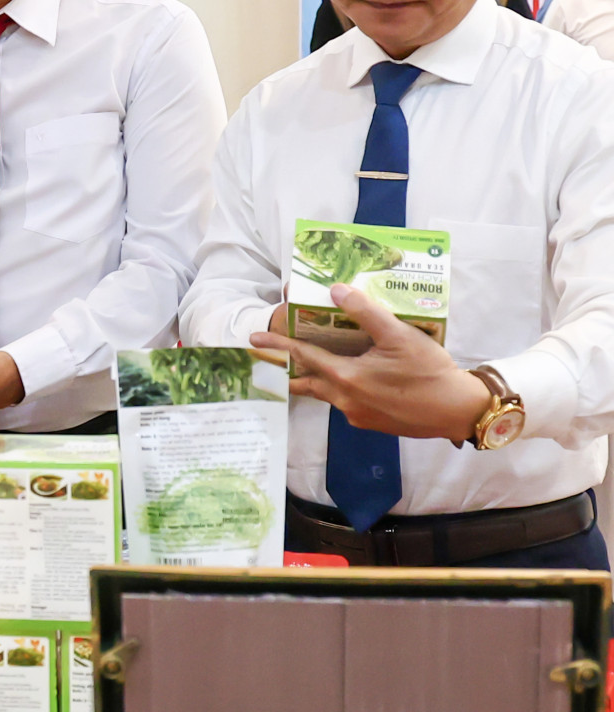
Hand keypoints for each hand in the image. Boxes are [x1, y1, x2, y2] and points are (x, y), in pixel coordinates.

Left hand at [251, 283, 490, 443]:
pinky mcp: (371, 422)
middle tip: (270, 358)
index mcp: (346, 378)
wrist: (458, 411)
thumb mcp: (399, 335)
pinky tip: (352, 376)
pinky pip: (345, 402)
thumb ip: (366, 312)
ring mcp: (357, 414)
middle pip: (306, 381)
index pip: (302, 356)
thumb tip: (336, 289)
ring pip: (326, 393)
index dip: (278, 345)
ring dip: (315, 378)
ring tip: (309, 363)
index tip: (253, 340)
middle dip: (287, 369)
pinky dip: (339, 388)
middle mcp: (345, 400)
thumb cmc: (430, 372)